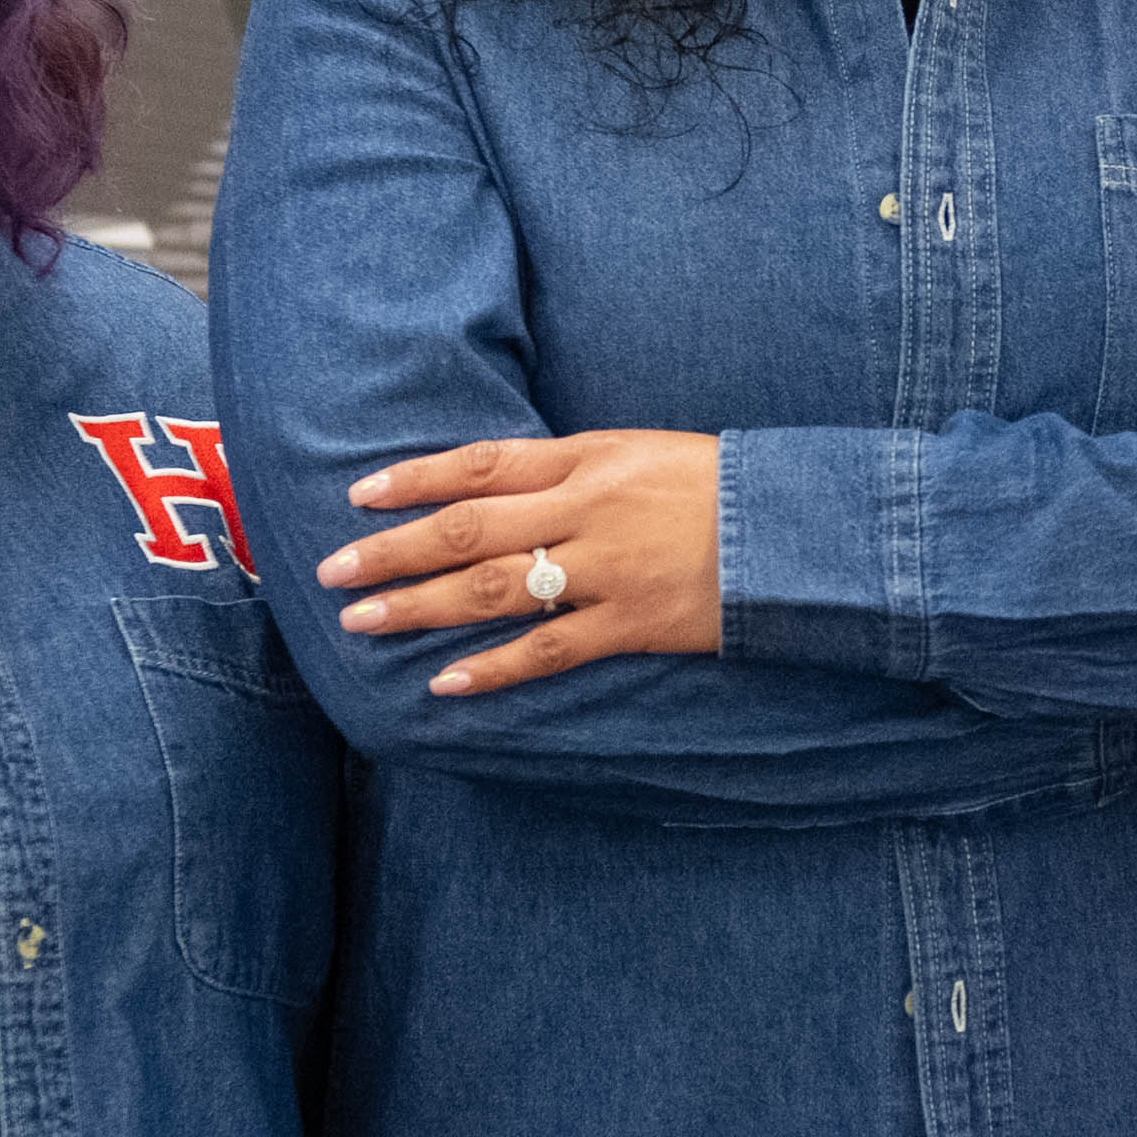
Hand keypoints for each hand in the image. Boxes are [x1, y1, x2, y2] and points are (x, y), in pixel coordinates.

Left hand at [320, 430, 721, 694]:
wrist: (804, 530)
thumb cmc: (722, 488)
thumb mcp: (643, 453)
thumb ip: (573, 471)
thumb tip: (499, 491)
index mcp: (588, 457)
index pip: (480, 463)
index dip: (414, 479)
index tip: (359, 495)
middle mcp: (587, 508)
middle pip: (467, 528)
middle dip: (393, 550)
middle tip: (332, 572)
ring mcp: (608, 568)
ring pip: (493, 588)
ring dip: (420, 606)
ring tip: (363, 622)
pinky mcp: (633, 622)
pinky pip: (548, 649)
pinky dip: (493, 667)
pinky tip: (444, 683)